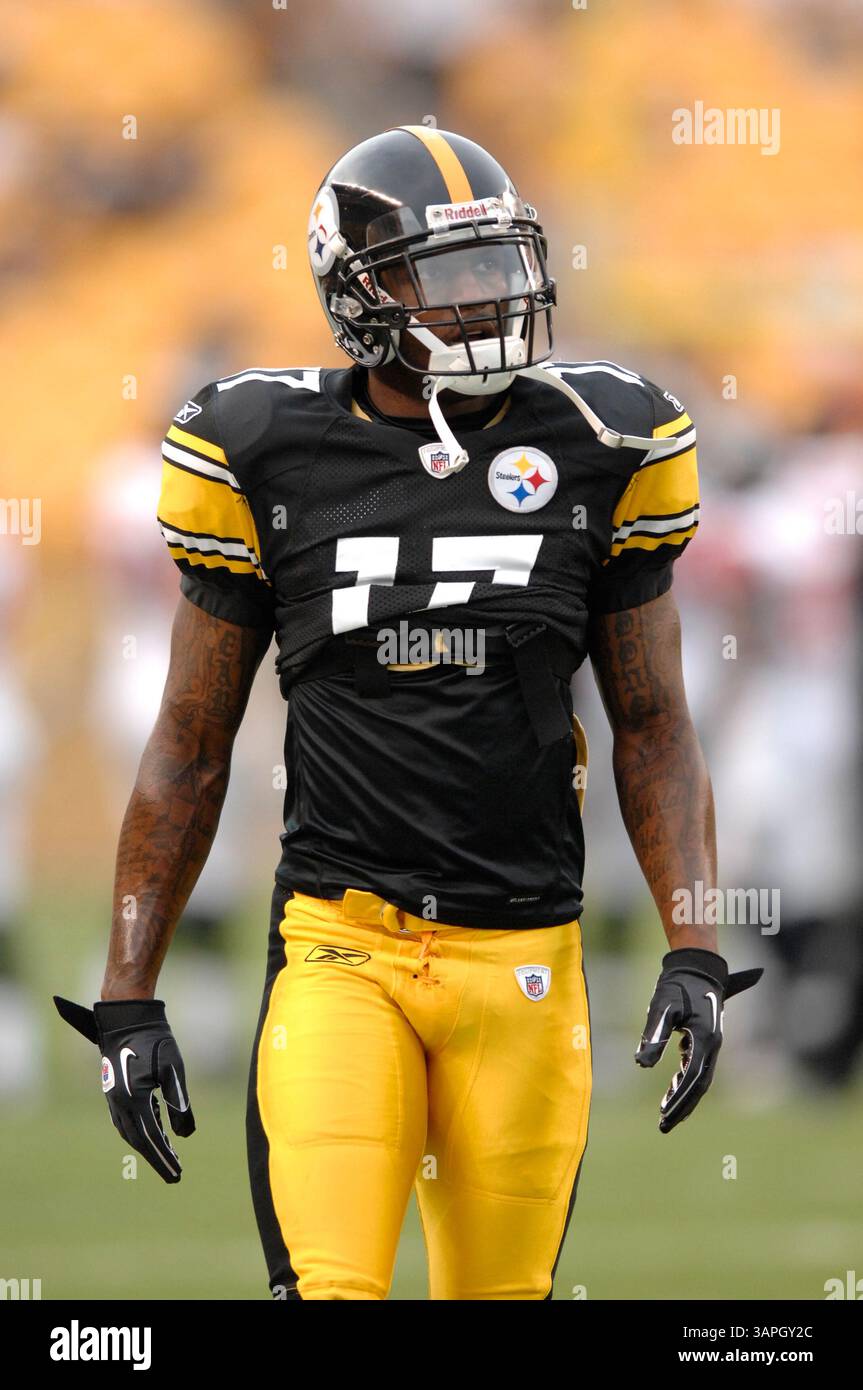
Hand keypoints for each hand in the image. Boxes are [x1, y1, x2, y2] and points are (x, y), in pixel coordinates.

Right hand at [54, 995, 194, 1181]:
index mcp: (132, 1099)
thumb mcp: (173, 1070)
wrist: (128, 1019)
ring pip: (131, 1132)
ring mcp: (114, 1098)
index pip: (150, 1138)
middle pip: (138, 1140)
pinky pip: (127, 1120)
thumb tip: (185, 1136)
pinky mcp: (115, 1092)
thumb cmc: (155, 1041)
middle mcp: (118, 1103)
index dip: (164, 1157)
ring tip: (169, 1157)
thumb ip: (179, 1103)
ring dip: (149, 1146)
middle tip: (175, 1175)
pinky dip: (142, 1131)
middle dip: (157, 1158)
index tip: (177, 1174)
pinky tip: (158, 1133)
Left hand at [635, 949, 762, 1133]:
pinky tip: (671, 1088)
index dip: (679, 1099)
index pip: (692, 1077)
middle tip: (664, 1125)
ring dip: (684, 1096)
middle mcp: (713, 1044)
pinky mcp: (705, 1038)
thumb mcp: (662, 1007)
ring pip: (700, 1077)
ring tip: (666, 1113)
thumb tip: (641, 1064)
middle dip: (683, 1106)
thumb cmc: (677, 984)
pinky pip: (697, 1066)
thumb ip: (654, 1036)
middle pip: (700, 1084)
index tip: (664, 1115)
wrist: (696, 965)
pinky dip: (685, 1080)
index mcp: (705, 1039)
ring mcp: (711, 1042)